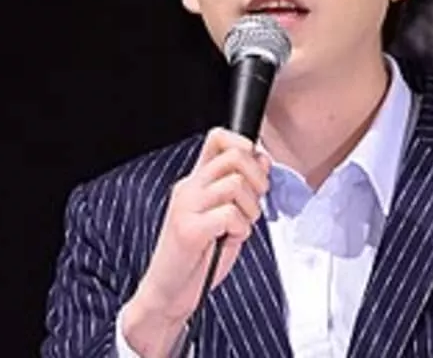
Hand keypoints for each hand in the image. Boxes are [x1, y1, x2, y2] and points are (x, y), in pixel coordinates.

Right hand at [120, 128, 269, 354]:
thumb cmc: (198, 258)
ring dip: (250, 209)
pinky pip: (229, 215)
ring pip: (235, 184)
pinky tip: (230, 240)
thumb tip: (263, 159)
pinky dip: (240, 230)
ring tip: (240, 226)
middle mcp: (189, 188)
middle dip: (257, 179)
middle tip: (254, 203)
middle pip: (234, 155)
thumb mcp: (225, 216)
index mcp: (196, 181)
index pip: (218, 138)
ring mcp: (186, 207)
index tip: (257, 169)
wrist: (169, 294)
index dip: (245, 145)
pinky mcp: (188, 230)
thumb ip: (243, 189)